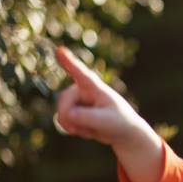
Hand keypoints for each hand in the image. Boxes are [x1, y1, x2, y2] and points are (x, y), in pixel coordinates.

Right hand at [55, 46, 162, 181]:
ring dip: (76, 127)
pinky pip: (63, 122)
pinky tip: (88, 129)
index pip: (81, 74)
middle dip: (72, 120)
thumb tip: (67, 114)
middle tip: (92, 127)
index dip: (69, 62)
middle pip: (64, 104)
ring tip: (94, 126)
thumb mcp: (107, 121)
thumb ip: (88, 117)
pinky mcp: (71, 108)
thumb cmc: (119, 122)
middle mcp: (81, 89)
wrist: (122, 131)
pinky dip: (74, 129)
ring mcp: (75, 99)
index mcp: (95, 87)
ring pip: (62, 115)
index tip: (60, 50)